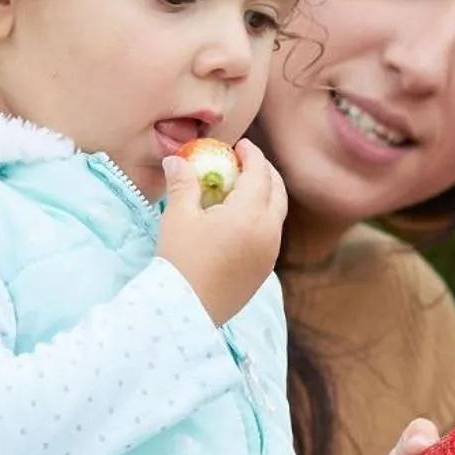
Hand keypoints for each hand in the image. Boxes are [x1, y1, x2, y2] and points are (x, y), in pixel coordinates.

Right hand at [158, 139, 286, 325]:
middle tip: (247, 162)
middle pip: (278, 192)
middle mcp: (268, 233)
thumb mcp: (178, 216)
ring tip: (244, 189)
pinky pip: (271, 235)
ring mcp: (270, 254)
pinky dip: (263, 218)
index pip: (260, 174)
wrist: (184, 309)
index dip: (252, 155)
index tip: (241, 145)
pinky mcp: (263, 271)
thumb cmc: (179, 260)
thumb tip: (176, 159)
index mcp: (251, 214)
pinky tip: (241, 220)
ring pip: (277, 215)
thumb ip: (182, 183)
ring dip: (266, 196)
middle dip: (266, 172)